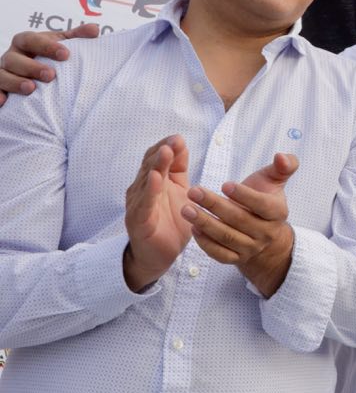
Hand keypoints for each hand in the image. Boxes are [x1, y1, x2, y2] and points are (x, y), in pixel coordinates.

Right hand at [0, 24, 98, 104]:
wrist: (32, 72)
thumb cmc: (48, 56)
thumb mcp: (61, 44)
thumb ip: (76, 36)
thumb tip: (94, 29)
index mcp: (25, 42)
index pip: (31, 40)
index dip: (47, 46)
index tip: (65, 54)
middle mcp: (11, 56)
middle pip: (14, 59)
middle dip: (31, 67)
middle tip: (50, 75)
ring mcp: (3, 72)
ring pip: (2, 75)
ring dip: (15, 82)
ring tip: (31, 89)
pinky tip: (3, 102)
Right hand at [123, 135, 192, 290]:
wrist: (160, 254)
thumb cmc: (170, 220)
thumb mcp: (179, 190)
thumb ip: (178, 168)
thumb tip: (180, 142)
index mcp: (152, 181)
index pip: (155, 158)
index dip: (165, 147)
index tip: (178, 138)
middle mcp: (141, 190)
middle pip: (149, 166)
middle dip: (161, 152)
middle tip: (172, 142)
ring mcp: (138, 204)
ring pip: (145, 182)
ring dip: (155, 166)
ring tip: (165, 153)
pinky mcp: (139, 221)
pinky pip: (144, 204)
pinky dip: (149, 191)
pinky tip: (155, 179)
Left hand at [182, 153, 298, 297]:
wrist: (267, 235)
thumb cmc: (265, 200)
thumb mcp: (275, 181)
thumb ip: (283, 166)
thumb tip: (281, 155)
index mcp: (277, 212)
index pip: (262, 205)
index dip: (244, 195)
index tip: (224, 184)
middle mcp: (266, 233)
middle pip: (239, 220)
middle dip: (214, 205)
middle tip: (194, 191)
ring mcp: (252, 248)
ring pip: (227, 237)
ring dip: (205, 223)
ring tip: (187, 209)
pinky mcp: (237, 259)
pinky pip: (220, 254)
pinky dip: (206, 243)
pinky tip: (194, 228)